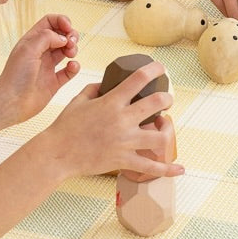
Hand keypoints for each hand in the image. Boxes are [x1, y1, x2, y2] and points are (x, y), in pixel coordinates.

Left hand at [0, 15, 79, 123]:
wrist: (12, 102)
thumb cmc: (15, 76)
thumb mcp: (29, 49)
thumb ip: (47, 37)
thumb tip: (63, 37)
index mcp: (32, 41)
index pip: (50, 22)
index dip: (61, 21)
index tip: (68, 28)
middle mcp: (40, 52)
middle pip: (61, 35)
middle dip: (70, 35)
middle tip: (71, 43)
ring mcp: (48, 67)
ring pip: (66, 51)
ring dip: (73, 49)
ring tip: (71, 54)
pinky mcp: (54, 82)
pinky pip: (69, 71)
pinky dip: (75, 67)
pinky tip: (72, 67)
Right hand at [46, 61, 184, 180]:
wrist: (57, 154)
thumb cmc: (65, 126)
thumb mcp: (78, 100)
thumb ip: (96, 88)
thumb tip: (108, 84)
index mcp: (111, 102)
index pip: (139, 79)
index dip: (155, 70)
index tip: (161, 68)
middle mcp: (122, 120)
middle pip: (158, 104)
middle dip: (167, 99)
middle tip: (166, 100)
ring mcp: (125, 142)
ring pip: (161, 137)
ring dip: (167, 130)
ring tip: (164, 127)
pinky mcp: (124, 161)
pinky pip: (151, 167)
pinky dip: (168, 170)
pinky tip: (180, 170)